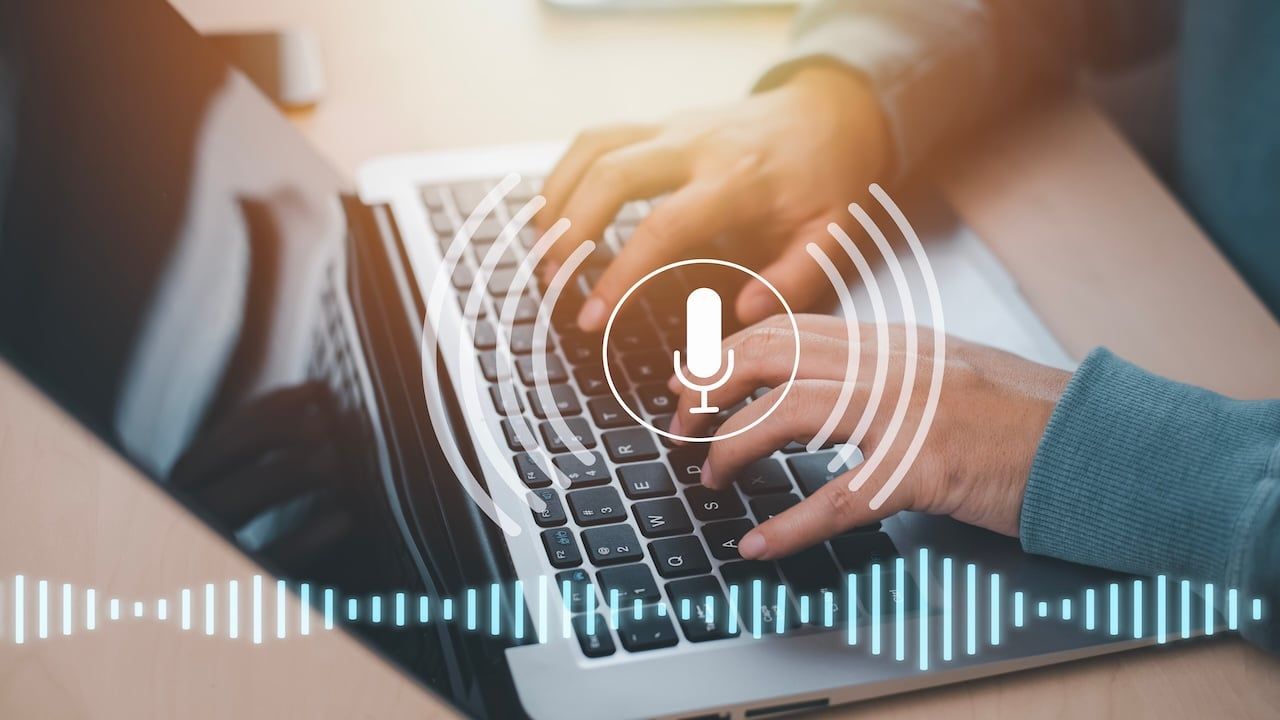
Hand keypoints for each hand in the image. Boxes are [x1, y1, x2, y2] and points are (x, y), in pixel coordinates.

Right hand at [536, 66, 891, 331]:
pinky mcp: (659, 123)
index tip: (591, 317)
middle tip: (553, 286)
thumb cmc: (831, 181)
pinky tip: (556, 217)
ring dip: (556, 200)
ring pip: (592, 148)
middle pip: (610, 174)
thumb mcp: (834, 236)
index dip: (620, 275)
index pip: (662, 227)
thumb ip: (795, 279)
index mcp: (738, 179)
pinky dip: (564, 175)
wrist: (835, 112)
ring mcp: (672, 127)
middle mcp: (696, 145)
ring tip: (544, 256)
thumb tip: (745, 313)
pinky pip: (595, 138)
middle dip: (570, 232)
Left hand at [667, 315, 1070, 559]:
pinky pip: (839, 497)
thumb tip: (810, 380)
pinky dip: (789, 524)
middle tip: (679, 426)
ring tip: (710, 476)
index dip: (723, 353)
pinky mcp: (928, 467)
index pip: (786, 330)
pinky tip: (758, 543)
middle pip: (771, 357)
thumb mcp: (944, 370)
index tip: (685, 380)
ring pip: (789, 413)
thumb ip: (880, 368)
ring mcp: (910, 412)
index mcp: (892, 342)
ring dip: (734, 446)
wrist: (1099, 441)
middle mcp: (892, 365)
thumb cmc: (1022, 415)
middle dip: (709, 389)